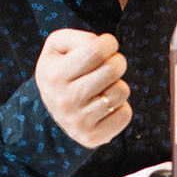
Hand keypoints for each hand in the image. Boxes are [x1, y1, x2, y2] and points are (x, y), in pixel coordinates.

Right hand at [37, 29, 131, 148]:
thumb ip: (78, 38)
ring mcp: (78, 122)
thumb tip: (103, 46)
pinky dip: (121, 107)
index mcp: (55, 75)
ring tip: (105, 87)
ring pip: (121, 92)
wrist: (51, 109)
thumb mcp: (57, 46)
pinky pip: (125, 114)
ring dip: (118, 85)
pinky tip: (106, 106)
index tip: (107, 46)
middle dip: (117, 62)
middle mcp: (65, 101)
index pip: (96, 52)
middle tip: (110, 65)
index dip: (108, 43)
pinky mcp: (92, 138)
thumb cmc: (60, 70)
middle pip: (112, 70)